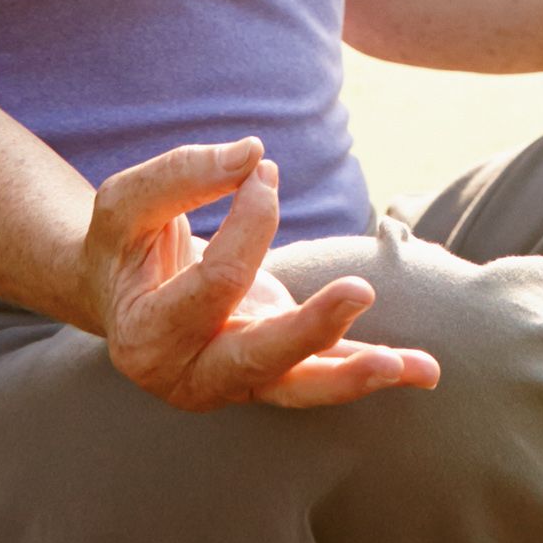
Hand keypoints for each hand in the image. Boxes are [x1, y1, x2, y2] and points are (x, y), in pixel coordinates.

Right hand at [80, 142, 439, 410]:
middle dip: (312, 329)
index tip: (264, 170)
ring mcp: (236, 384)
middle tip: (360, 290)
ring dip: (358, 376)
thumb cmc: (123, 245)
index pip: (216, 283)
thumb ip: (181, 175)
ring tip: (415, 367)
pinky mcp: (272, 375)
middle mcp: (192, 376)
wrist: (119, 294)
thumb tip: (252, 155)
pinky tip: (423, 371)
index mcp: (146, 337)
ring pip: (299, 387)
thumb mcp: (127, 203)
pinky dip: (372, 373)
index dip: (250, 223)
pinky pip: (324, 378)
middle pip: (259, 359)